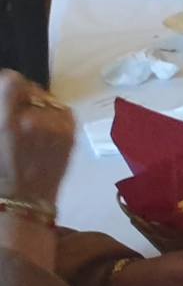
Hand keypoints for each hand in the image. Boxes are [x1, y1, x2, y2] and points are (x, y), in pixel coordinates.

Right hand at [0, 70, 73, 204]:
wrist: (22, 205)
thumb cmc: (0, 174)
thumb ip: (2, 113)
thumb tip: (5, 90)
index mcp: (8, 123)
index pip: (11, 80)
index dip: (5, 84)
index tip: (2, 91)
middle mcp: (36, 120)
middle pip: (29, 87)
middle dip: (19, 97)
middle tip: (12, 113)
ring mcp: (58, 126)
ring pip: (46, 98)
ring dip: (36, 106)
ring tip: (27, 124)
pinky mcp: (72, 133)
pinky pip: (61, 111)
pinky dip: (51, 115)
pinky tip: (42, 131)